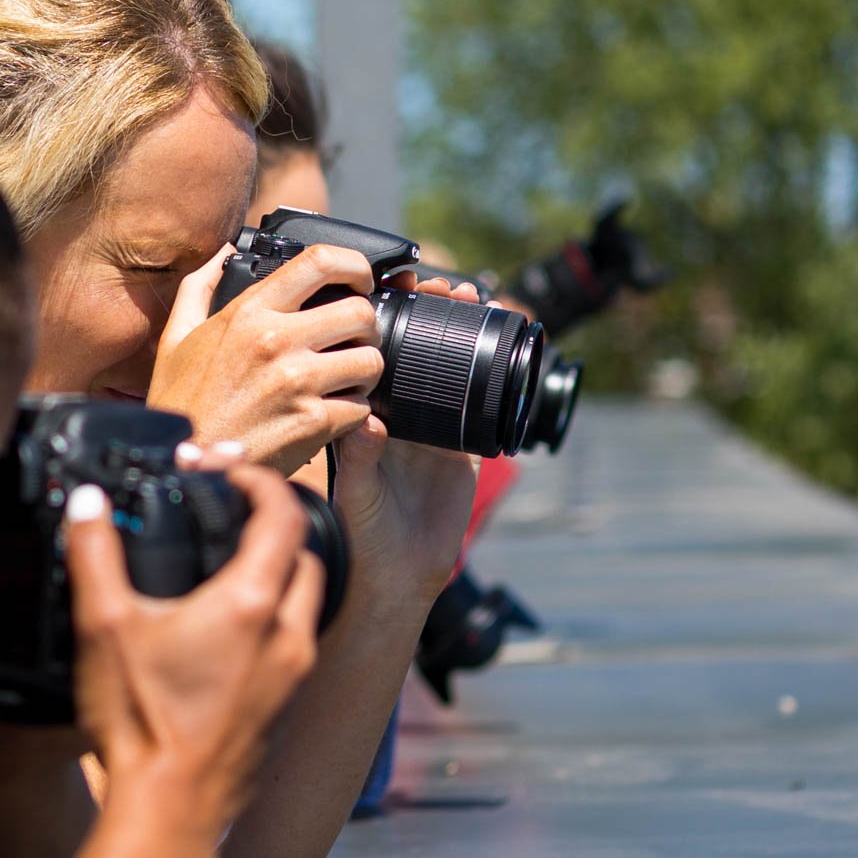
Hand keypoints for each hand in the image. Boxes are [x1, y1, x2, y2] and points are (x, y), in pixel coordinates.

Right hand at [64, 464, 323, 836]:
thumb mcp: (103, 628)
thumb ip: (94, 554)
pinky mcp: (284, 711)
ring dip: (277, 575)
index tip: (228, 472)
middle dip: (275, 526)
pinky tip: (223, 634)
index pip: (284, 515)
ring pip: (304, 604)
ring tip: (226, 570)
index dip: (261, 481)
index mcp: (252, 603)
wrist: (168, 816)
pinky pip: (293, 647)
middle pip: (306, 556)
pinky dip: (270, 622)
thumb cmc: (142, 724)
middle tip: (231, 515)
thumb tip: (86, 504)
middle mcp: (288, 636)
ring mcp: (292, 677)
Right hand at [148, 245, 384, 476]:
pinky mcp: (312, 422)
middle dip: (366, 326)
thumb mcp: (177, 337)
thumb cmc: (181, 403)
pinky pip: (362, 407)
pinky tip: (331, 414)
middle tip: (353, 341)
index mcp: (249, 313)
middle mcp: (275, 340)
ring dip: (365, 371)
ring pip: (371, 360)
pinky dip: (354, 412)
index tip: (359, 280)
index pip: (319, 262)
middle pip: (359, 312)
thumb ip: (200, 287)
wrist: (185, 465)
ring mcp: (297, 382)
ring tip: (345, 380)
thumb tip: (223, 252)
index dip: (354, 264)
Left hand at [333, 273, 482, 618]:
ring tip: (473, 298)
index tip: (395, 287)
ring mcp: (435, 427)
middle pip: (417, 350)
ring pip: (452, 368)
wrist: (399, 574)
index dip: (383, 319)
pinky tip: (502, 349)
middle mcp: (399, 414)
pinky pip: (483, 405)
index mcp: (366, 414)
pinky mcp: (467, 447)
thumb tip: (366, 421)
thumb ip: (358, 458)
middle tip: (444, 283)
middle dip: (431, 312)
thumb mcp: (355, 492)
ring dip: (462, 332)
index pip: (375, 354)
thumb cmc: (362, 531)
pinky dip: (494, 377)